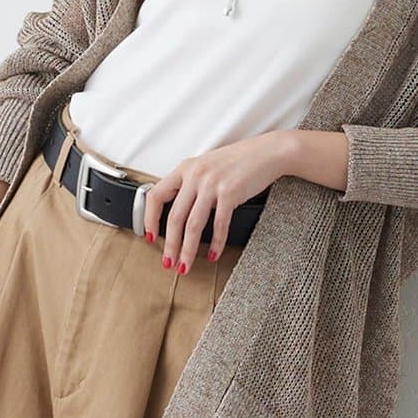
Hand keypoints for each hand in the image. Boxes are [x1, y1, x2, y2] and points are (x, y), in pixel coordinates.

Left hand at [143, 132, 289, 272]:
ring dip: (187, 250)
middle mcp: (195, 175)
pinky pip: (218, 225)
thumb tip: (179, 211)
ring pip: (192, 225)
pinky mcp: (229, 193)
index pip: (156, 195)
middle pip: (174, 217)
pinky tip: (212, 254)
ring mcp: (212, 184)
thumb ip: (192, 184)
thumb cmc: (240, 161)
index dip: (149, 219)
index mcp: (185, 168)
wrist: (268, 152)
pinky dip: (215, 243)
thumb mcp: (207, 166)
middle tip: (168, 262)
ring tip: (185, 265)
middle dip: (170, 245)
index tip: (150, 236)